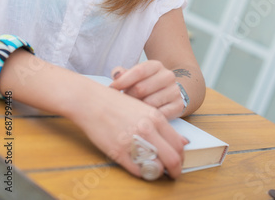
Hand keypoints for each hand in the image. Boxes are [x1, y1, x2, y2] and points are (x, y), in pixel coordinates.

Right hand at [72, 80, 187, 178]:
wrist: (91, 101)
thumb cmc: (116, 104)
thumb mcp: (144, 109)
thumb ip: (162, 125)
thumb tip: (182, 141)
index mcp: (156, 117)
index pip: (178, 144)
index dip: (181, 156)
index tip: (178, 161)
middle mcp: (147, 129)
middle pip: (173, 158)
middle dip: (175, 169)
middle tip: (173, 173)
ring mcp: (133, 141)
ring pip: (157, 168)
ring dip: (158, 173)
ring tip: (155, 171)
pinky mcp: (118, 152)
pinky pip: (138, 171)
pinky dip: (142, 173)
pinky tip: (139, 168)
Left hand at [109, 60, 184, 119]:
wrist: (172, 91)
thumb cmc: (147, 83)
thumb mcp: (137, 75)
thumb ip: (123, 73)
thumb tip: (116, 75)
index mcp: (156, 65)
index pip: (138, 71)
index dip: (123, 81)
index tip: (111, 88)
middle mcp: (167, 76)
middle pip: (141, 88)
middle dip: (129, 97)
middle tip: (123, 102)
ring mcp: (174, 91)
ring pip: (149, 103)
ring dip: (137, 109)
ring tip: (132, 110)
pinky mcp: (179, 105)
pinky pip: (159, 115)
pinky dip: (148, 117)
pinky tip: (142, 117)